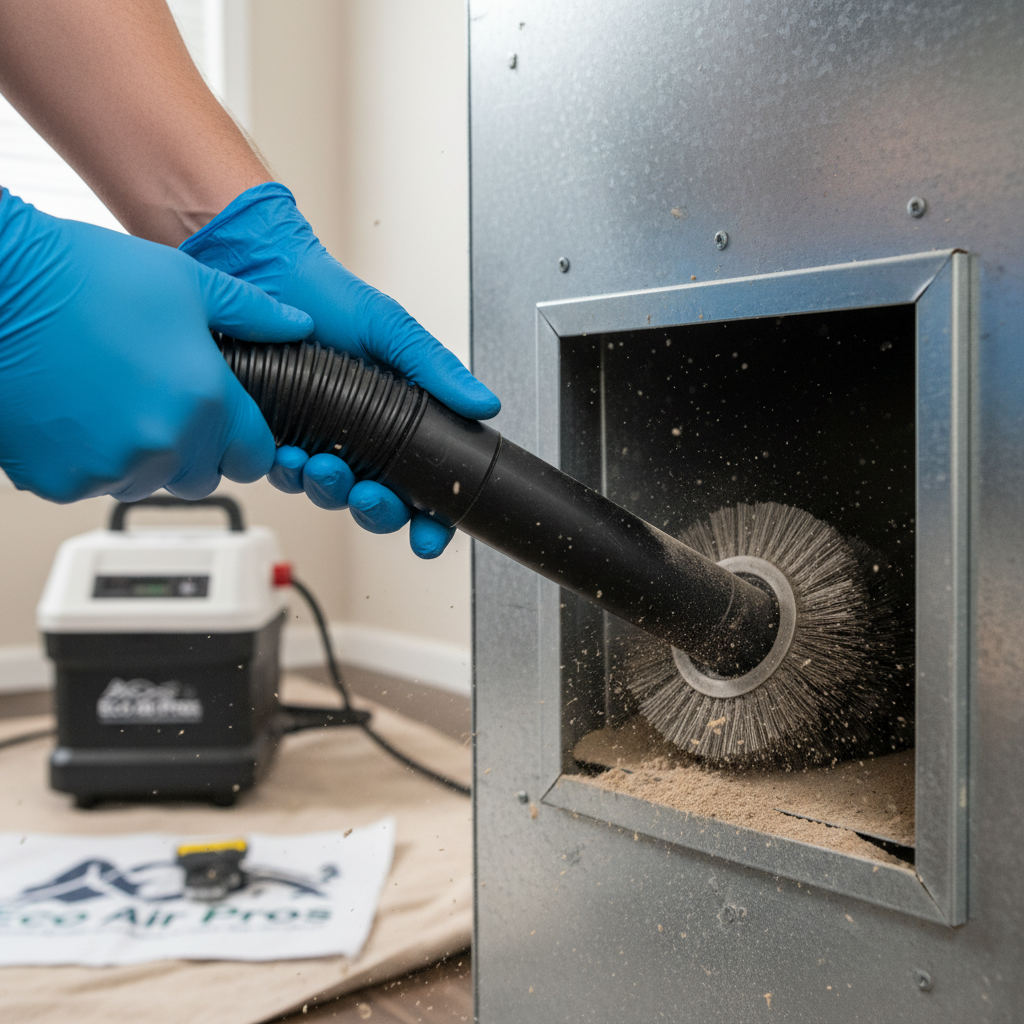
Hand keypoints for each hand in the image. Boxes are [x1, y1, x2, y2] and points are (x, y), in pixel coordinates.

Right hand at [0, 189, 311, 502]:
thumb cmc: (84, 276)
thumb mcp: (187, 281)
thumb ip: (253, 313)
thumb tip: (297, 324)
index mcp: (207, 403)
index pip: (255, 456)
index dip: (244, 438)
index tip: (228, 421)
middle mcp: (165, 445)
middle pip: (203, 475)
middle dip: (194, 448)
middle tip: (162, 400)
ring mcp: (111, 468)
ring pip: (148, 481)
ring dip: (141, 455)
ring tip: (113, 397)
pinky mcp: (62, 482)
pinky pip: (93, 485)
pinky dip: (89, 461)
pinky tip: (77, 412)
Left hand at [180, 182, 498, 556]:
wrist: (265, 276)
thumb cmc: (328, 296)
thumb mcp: (392, 332)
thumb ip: (438, 371)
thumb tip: (484, 405)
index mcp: (400, 421)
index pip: (427, 485)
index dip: (431, 519)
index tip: (429, 536)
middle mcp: (363, 439)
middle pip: (381, 505)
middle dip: (377, 510)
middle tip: (371, 494)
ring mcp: (321, 443)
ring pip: (334, 498)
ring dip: (331, 491)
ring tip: (324, 465)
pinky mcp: (280, 440)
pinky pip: (289, 479)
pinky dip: (292, 475)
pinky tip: (292, 454)